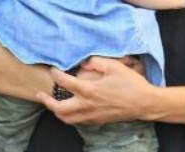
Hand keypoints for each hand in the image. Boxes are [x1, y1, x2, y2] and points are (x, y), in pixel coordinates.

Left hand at [36, 57, 156, 124]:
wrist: (144, 103)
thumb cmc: (130, 84)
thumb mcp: (114, 66)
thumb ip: (96, 62)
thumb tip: (84, 63)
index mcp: (90, 90)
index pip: (65, 83)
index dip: (56, 75)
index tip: (53, 69)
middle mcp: (87, 105)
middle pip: (59, 109)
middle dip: (47, 101)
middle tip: (40, 94)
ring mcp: (92, 115)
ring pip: (66, 119)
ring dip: (56, 111)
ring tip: (51, 104)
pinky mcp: (97, 121)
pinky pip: (77, 121)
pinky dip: (69, 117)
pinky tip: (70, 110)